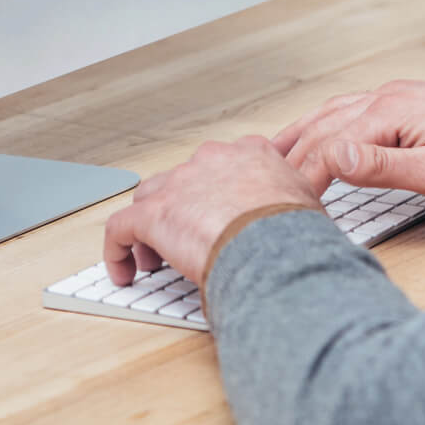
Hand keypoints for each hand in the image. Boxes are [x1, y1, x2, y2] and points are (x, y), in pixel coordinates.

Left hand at [103, 136, 321, 286]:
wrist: (276, 245)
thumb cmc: (297, 232)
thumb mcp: (306, 203)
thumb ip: (292, 197)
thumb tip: (300, 215)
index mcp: (249, 153)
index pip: (220, 166)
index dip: (212, 193)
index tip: (213, 214)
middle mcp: (211, 160)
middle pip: (181, 180)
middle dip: (179, 210)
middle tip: (185, 240)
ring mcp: (179, 184)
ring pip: (148, 200)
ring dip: (148, 228)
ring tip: (154, 260)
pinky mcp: (154, 214)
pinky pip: (120, 228)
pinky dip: (117, 250)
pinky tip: (124, 271)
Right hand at [272, 78, 424, 205]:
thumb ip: (385, 166)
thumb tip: (333, 157)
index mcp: (388, 114)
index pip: (325, 150)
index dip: (301, 183)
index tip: (284, 211)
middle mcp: (385, 98)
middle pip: (320, 129)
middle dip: (290, 161)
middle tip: (265, 192)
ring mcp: (395, 95)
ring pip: (331, 114)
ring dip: (300, 138)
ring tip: (272, 160)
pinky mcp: (407, 101)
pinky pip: (350, 110)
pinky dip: (324, 126)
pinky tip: (321, 135)